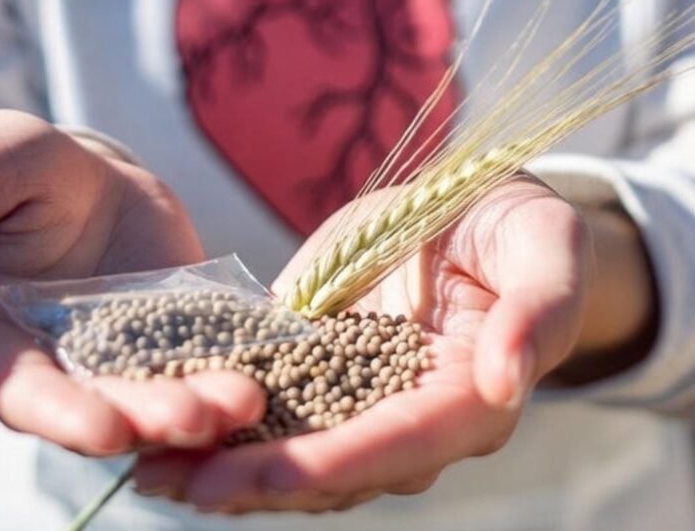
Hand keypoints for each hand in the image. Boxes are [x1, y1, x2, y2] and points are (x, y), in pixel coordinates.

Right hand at [0, 110, 264, 455]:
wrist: (76, 169)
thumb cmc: (1, 169)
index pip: (25, 394)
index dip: (64, 416)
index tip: (107, 430)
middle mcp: (64, 368)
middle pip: (108, 409)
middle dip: (152, 419)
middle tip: (202, 420)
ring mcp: (128, 357)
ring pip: (164, 394)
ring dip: (205, 406)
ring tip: (247, 401)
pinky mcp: (181, 335)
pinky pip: (209, 361)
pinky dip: (236, 370)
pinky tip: (271, 371)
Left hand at [134, 176, 590, 511]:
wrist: (473, 210)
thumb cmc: (519, 228)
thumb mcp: (547, 248)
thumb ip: (539, 311)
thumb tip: (505, 381)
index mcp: (466, 402)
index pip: (400, 445)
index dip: (336, 464)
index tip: (271, 478)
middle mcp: (405, 418)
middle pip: (330, 467)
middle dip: (254, 481)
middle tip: (175, 485)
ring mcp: (354, 396)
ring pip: (287, 450)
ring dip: (219, 465)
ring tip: (147, 470)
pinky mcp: (314, 363)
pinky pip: (264, 401)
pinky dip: (214, 415)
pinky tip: (157, 415)